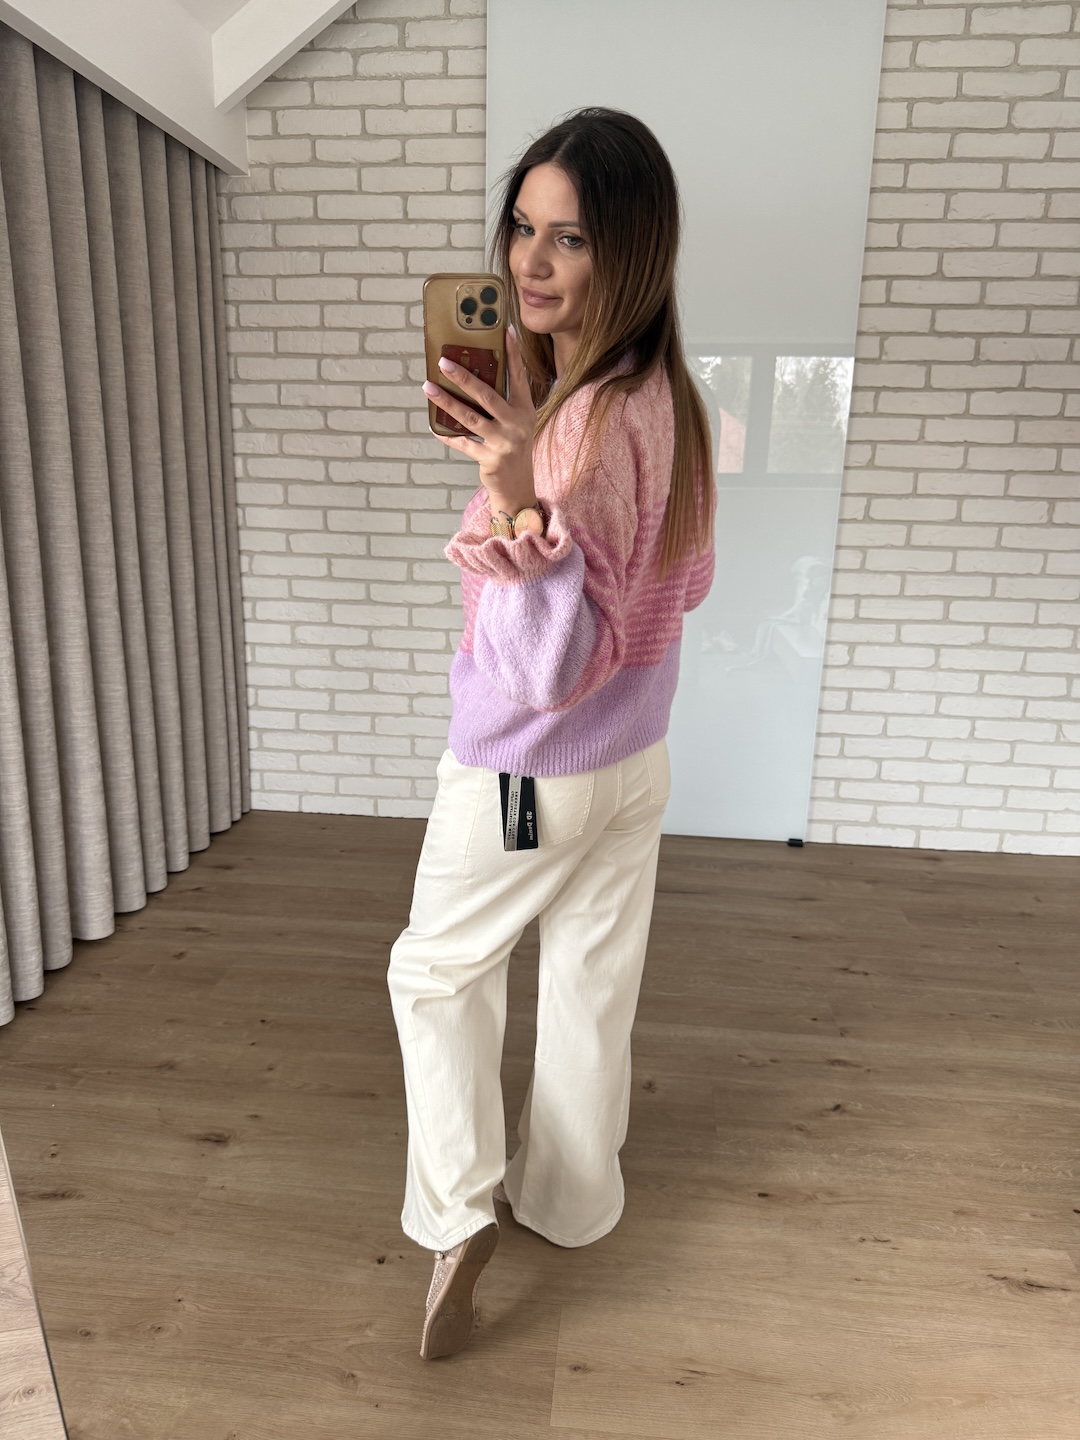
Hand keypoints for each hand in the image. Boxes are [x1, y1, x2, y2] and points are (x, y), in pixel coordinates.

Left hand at [422, 327, 537, 518]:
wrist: (518, 487)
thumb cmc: (512, 447)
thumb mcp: (515, 423)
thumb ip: (501, 402)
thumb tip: (472, 377)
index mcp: (525, 410)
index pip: (519, 377)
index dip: (513, 354)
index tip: (505, 331)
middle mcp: (517, 424)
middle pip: (487, 395)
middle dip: (464, 378)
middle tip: (443, 362)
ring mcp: (504, 442)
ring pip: (470, 418)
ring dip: (446, 402)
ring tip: (428, 387)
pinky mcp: (491, 459)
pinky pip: (463, 443)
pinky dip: (446, 435)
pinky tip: (432, 426)